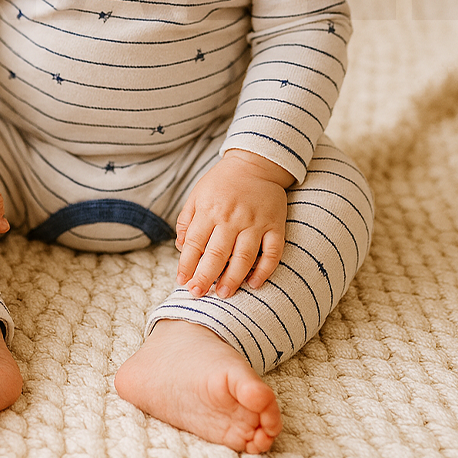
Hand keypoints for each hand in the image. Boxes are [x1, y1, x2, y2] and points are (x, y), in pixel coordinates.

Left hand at [174, 150, 293, 298]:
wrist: (255, 163)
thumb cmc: (221, 182)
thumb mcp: (198, 194)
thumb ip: (187, 220)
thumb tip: (181, 248)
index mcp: (210, 209)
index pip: (195, 242)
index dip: (187, 264)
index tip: (182, 281)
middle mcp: (232, 217)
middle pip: (217, 253)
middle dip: (205, 277)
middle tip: (198, 293)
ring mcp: (255, 222)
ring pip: (244, 257)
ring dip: (233, 278)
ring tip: (223, 294)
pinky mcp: (275, 225)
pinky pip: (272, 252)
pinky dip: (265, 270)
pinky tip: (254, 283)